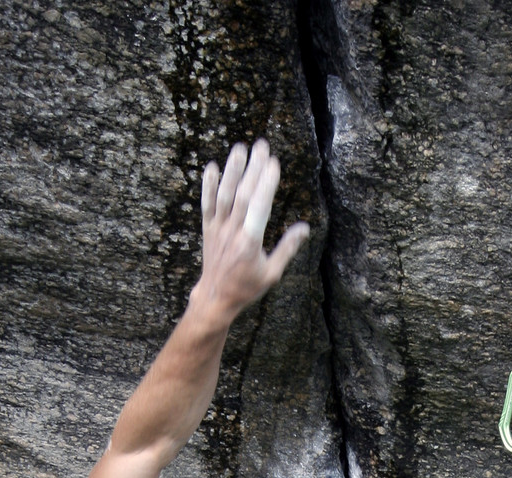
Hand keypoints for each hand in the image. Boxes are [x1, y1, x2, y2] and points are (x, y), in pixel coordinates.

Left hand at [196, 140, 309, 324]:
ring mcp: (218, 229)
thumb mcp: (272, 273)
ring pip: (224, 195)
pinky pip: (206, 204)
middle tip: (262, 145)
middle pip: (243, 195)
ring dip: (232, 170)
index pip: (259, 207)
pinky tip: (212, 166)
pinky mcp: (208, 229)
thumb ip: (287, 248)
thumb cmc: (246, 287)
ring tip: (240, 148)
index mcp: (250, 243)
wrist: (216, 298)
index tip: (274, 163)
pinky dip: (207, 186)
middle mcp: (232, 232)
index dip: (266, 184)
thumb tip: (305, 227)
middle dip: (253, 168)